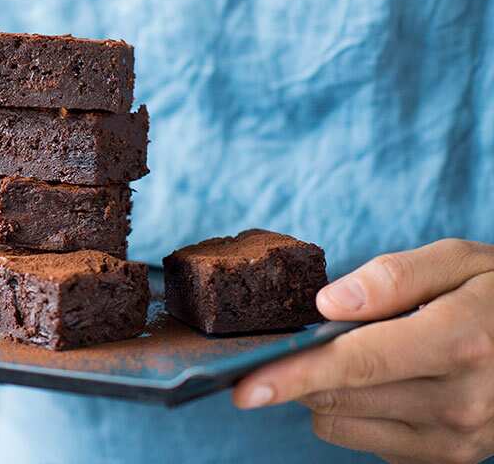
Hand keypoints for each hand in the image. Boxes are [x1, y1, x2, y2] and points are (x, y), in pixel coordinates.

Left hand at [233, 238, 493, 463]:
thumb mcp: (461, 261)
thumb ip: (394, 276)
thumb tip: (328, 304)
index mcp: (461, 342)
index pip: (357, 363)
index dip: (294, 374)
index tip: (244, 386)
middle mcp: (460, 401)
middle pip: (339, 396)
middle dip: (303, 367)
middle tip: (308, 336)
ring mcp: (456, 440)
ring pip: (341, 422)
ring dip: (327, 388)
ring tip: (364, 352)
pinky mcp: (448, 460)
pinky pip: (364, 440)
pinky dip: (353, 410)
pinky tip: (386, 382)